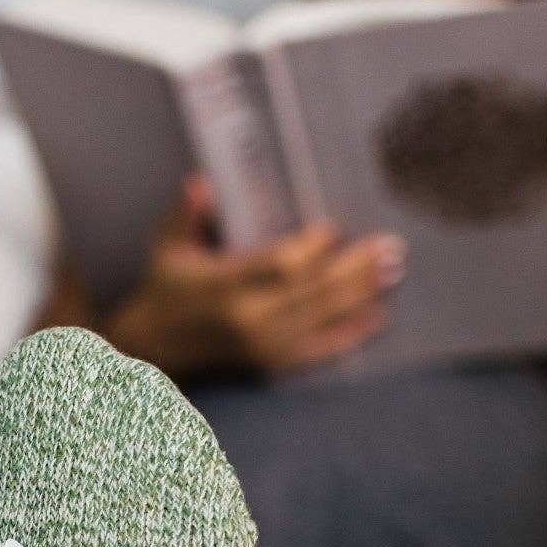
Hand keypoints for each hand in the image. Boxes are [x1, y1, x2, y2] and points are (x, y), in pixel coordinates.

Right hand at [104, 175, 405, 380]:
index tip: (334, 227)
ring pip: (323, 316)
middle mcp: (249, 318)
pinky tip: (378, 317)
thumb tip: (199, 183)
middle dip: (355, 267)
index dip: (312, 248)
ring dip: (362, 293)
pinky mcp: (272, 362)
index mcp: (225, 285)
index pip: (280, 265)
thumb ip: (185, 215)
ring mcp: (263, 344)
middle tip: (390, 246)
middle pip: (313, 290)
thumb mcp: (168, 248)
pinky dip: (351, 333)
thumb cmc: (165, 288)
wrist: (153, 348)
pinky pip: (320, 349)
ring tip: (393, 270)